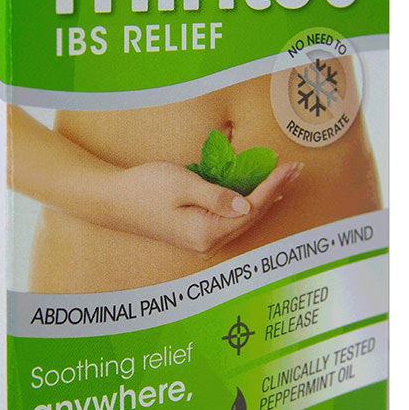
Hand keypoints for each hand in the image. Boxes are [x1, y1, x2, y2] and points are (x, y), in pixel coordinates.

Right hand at [104, 160, 302, 253]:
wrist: (112, 200)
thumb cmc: (144, 188)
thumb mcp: (182, 184)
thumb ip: (217, 196)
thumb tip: (247, 207)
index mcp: (206, 231)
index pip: (251, 208)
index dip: (272, 186)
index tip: (289, 167)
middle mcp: (207, 242)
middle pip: (252, 218)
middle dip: (275, 192)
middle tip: (296, 170)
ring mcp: (201, 240)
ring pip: (242, 221)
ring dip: (264, 199)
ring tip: (285, 180)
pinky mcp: (195, 234)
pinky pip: (230, 221)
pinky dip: (247, 207)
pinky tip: (257, 197)